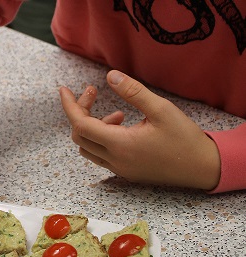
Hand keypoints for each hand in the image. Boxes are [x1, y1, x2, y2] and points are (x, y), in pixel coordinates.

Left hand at [59, 70, 220, 189]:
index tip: (63, 89)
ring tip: (118, 113)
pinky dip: (102, 138)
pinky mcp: (125, 172)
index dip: (69, 106)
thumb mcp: (162, 109)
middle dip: (81, 111)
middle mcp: (114, 160)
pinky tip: (123, 126)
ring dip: (92, 126)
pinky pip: (100, 155)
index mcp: (120, 145)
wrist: (202, 169)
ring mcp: (118, 169)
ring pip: (88, 147)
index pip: (81, 125)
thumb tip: (110, 76)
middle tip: (94, 92)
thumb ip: (134, 92)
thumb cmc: (185, 139)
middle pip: (80, 135)